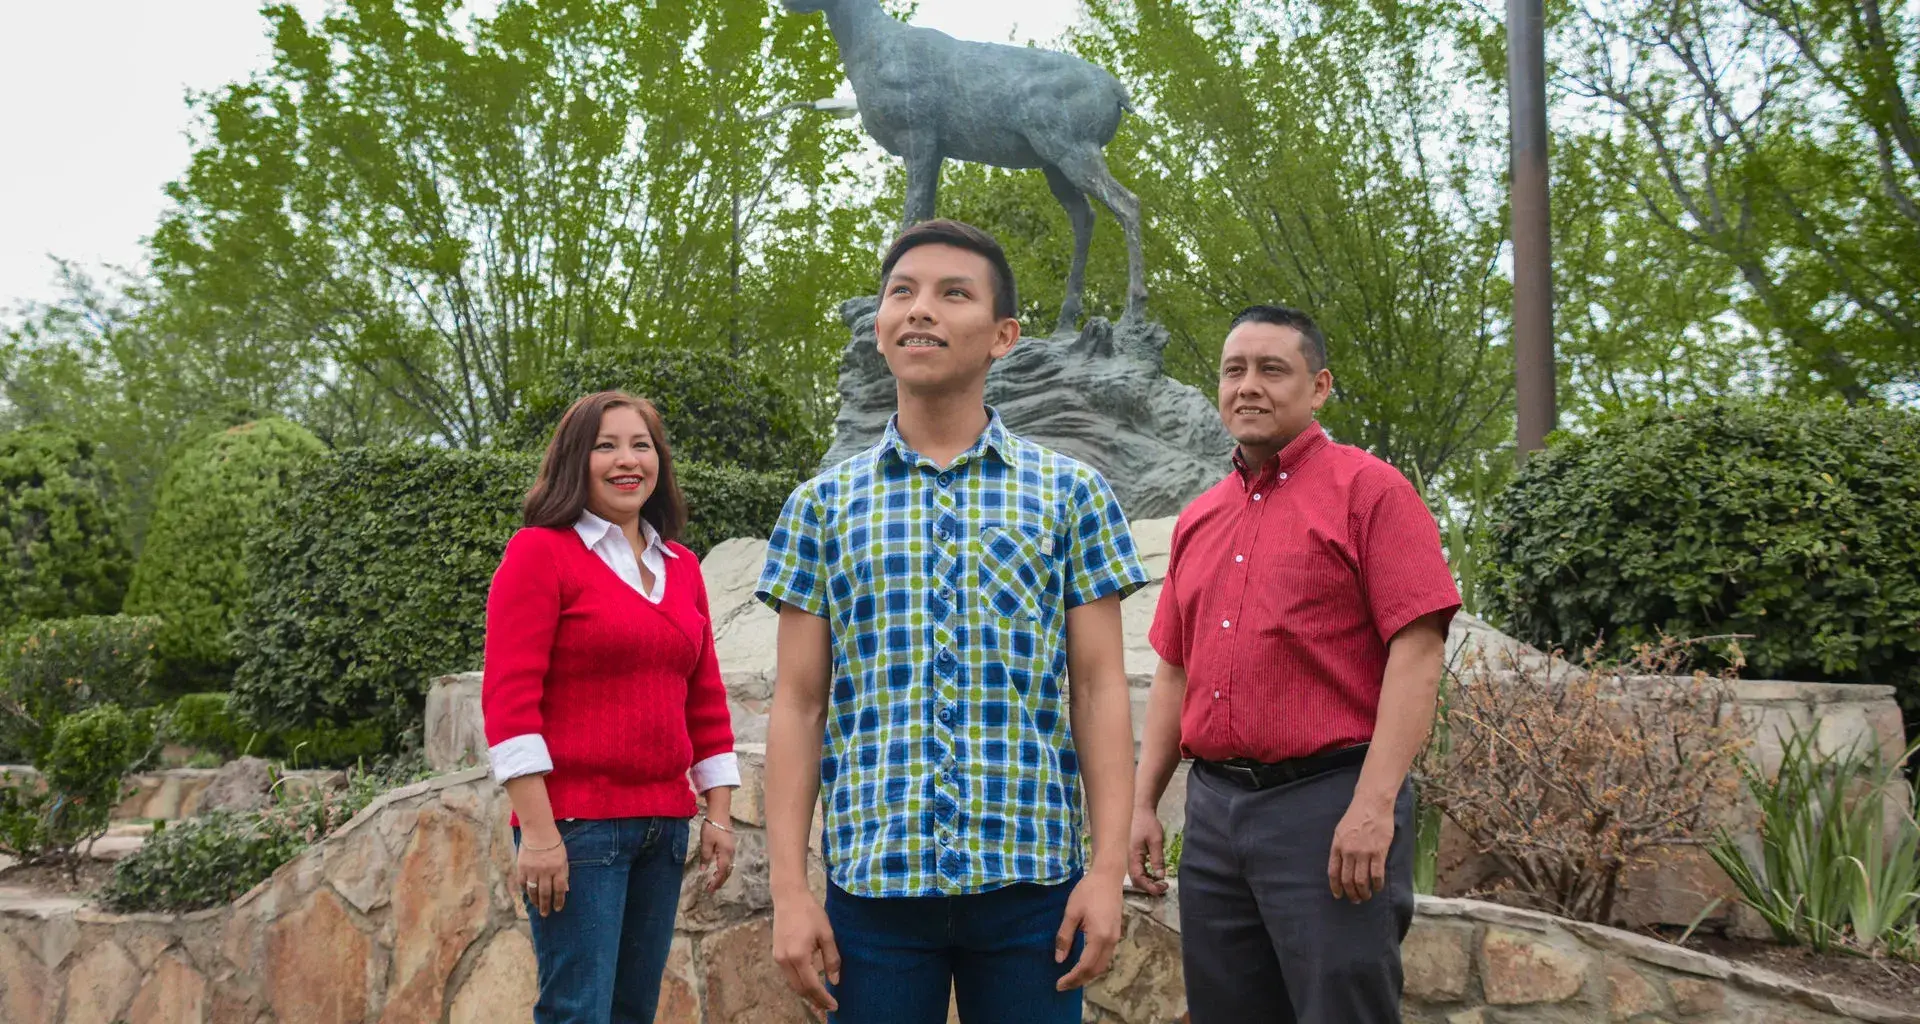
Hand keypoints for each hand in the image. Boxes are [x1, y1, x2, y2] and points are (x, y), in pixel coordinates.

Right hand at [513, 832, 568, 916]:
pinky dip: (525, 890)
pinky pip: (523, 883)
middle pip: (545, 893)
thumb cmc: (554, 845)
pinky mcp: (522, 867)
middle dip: (546, 905)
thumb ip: (564, 873)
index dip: (559, 900)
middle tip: (545, 914)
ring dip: (535, 901)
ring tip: (537, 907)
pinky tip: (528, 895)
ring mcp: (532, 870)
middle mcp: (545, 871)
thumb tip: (565, 890)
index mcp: (558, 868)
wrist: (538, 832)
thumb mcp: (564, 858)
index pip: (559, 889)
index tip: (558, 909)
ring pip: (533, 890)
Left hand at [700, 818, 736, 892]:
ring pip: (728, 866)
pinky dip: (723, 868)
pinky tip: (717, 869)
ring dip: (722, 875)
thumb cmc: (712, 827)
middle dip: (720, 881)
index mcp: (725, 853)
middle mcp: (731, 853)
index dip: (716, 881)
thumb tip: (704, 870)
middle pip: (727, 871)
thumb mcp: (706, 843)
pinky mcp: (730, 845)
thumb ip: (705, 857)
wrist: (720, 813)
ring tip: (714, 881)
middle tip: (712, 889)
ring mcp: (732, 849)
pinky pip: (728, 861)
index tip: (709, 889)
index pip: (721, 871)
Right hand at [772, 895, 840, 1011]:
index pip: (812, 986)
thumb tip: (834, 981)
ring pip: (793, 984)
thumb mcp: (826, 934)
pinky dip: (800, 982)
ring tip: (821, 998)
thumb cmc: (810, 912)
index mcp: (799, 956)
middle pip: (800, 989)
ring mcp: (778, 958)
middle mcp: (785, 961)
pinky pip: (789, 975)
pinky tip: (810, 982)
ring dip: (806, 993)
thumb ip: (831, 959)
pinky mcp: (776, 954)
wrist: (789, 897)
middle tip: (829, 1006)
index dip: (823, 998)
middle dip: (815, 1000)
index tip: (835, 1006)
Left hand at [1055, 871, 1123, 989]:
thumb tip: (1059, 960)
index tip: (1058, 984)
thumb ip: (1065, 937)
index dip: (1072, 978)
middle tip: (1063, 985)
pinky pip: (1105, 956)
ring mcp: (1115, 938)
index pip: (1085, 966)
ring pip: (1103, 965)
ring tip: (1071, 978)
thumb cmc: (1088, 891)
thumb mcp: (1071, 913)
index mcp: (1099, 937)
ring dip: (1088, 974)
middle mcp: (1110, 941)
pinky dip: (1094, 965)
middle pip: (1096, 970)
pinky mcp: (1115, 933)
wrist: (1108, 876)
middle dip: (1080, 980)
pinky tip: (1082, 963)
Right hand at [1127, 806, 1168, 895]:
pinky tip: (1154, 873)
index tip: (1163, 888)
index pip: (1138, 879)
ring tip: (1161, 881)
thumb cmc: (1146, 823)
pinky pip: (1136, 869)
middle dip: (1150, 887)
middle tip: (1164, 886)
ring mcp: (1128, 857)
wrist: (1139, 810)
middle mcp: (1127, 859)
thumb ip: (1157, 859)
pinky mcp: (1131, 854)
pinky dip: (1145, 874)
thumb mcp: (1156, 840)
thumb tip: (1160, 876)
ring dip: (1148, 881)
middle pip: (1136, 880)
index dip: (1150, 887)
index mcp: (1132, 856)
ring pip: (1136, 876)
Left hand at [1328, 793, 1394, 902]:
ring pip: (1362, 881)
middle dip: (1351, 893)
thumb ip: (1339, 848)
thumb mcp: (1340, 831)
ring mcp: (1364, 853)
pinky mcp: (1378, 852)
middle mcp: (1349, 852)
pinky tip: (1378, 887)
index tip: (1338, 895)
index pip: (1333, 872)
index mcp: (1337, 846)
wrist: (1372, 804)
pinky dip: (1377, 885)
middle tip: (1355, 899)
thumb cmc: (1356, 816)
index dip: (1336, 887)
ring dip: (1364, 893)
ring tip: (1366, 896)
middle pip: (1347, 880)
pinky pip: (1377, 875)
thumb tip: (1340, 866)